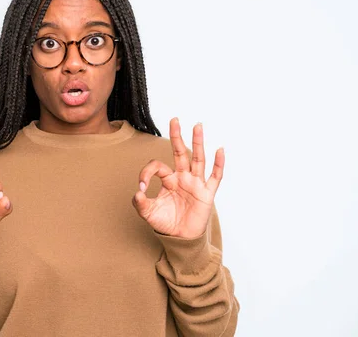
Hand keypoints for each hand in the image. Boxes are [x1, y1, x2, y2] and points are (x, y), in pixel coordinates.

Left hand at [132, 118, 223, 238]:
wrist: (180, 238)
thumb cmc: (166, 222)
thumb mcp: (148, 213)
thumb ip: (140, 203)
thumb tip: (137, 192)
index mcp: (169, 180)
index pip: (158, 166)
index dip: (147, 172)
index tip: (141, 186)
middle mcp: (183, 178)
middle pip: (180, 153)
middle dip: (177, 136)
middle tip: (174, 119)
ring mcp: (196, 184)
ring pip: (197, 159)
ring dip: (198, 142)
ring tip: (198, 125)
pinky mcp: (206, 194)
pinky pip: (215, 177)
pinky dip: (218, 164)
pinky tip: (219, 150)